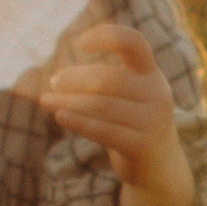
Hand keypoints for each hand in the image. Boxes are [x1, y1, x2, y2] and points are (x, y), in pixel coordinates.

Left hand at [39, 24, 192, 205]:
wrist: (161, 168)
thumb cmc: (133, 125)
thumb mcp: (126, 97)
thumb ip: (102, 83)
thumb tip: (58, 80)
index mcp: (151, 74)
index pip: (133, 42)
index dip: (106, 37)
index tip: (79, 45)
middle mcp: (158, 94)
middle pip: (109, 78)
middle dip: (76, 78)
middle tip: (53, 81)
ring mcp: (153, 121)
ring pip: (102, 105)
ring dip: (69, 101)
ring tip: (45, 101)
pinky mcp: (143, 146)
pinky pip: (104, 130)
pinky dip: (78, 122)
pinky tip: (60, 116)